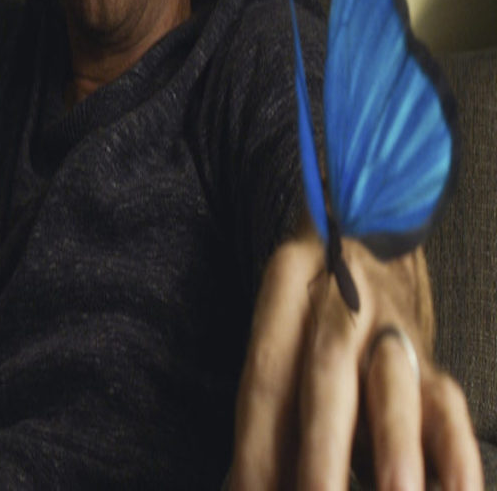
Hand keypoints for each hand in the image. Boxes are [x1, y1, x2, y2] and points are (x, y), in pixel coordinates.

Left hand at [231, 231, 481, 488]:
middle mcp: (344, 305)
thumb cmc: (312, 288)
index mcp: (289, 285)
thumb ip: (266, 386)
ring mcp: (394, 331)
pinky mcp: (434, 360)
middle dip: (320, 453)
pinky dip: (456, 454)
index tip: (244, 489)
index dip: (256, 440)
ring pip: (393, 390)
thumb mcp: (279, 307)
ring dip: (392, 452)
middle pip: (327, 379)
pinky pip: (449, 407)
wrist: (371, 229)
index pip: (268, 373)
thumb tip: (239, 477)